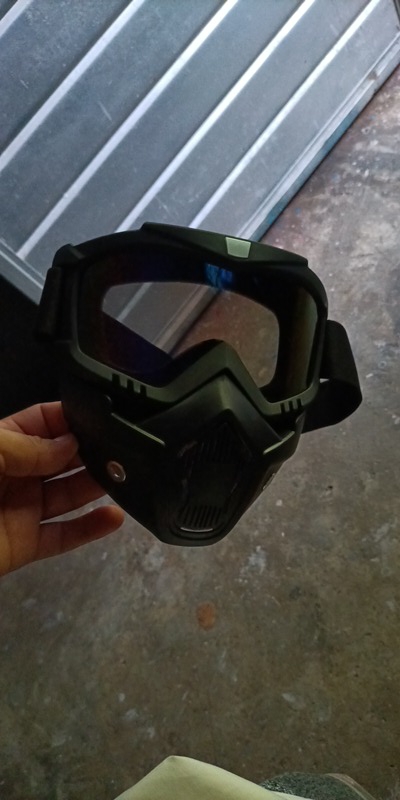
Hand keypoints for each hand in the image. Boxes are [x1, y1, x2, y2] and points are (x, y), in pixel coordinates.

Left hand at [0, 402, 123, 575]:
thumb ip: (27, 445)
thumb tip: (70, 444)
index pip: (43, 423)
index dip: (72, 419)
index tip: (105, 418)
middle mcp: (13, 473)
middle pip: (62, 458)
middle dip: (91, 452)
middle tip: (127, 449)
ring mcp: (19, 510)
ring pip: (68, 495)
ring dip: (98, 485)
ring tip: (130, 477)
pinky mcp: (24, 545)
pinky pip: (63, 536)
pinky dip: (90, 529)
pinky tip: (115, 517)